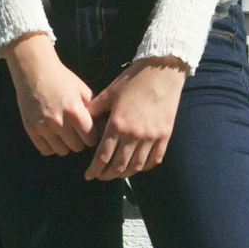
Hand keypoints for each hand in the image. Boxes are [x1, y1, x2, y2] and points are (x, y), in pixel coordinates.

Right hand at [3, 32, 96, 155]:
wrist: (34, 70)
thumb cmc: (62, 79)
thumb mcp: (83, 91)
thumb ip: (94, 112)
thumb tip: (105, 130)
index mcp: (75, 111)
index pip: (91, 139)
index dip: (93, 135)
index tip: (90, 130)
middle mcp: (59, 121)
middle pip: (77, 147)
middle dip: (80, 140)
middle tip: (78, 131)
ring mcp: (43, 126)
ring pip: (62, 151)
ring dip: (66, 144)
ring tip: (65, 132)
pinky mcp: (31, 129)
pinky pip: (46, 150)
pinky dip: (51, 146)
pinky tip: (53, 135)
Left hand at [85, 57, 188, 180]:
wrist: (162, 71)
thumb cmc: (133, 80)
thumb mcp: (109, 93)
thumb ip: (94, 110)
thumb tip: (83, 124)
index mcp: (117, 124)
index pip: (103, 156)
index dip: (94, 169)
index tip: (89, 175)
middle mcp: (134, 134)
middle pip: (118, 165)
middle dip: (106, 174)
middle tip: (100, 176)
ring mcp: (151, 136)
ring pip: (136, 166)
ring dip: (124, 174)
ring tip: (116, 174)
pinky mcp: (165, 134)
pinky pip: (155, 159)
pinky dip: (145, 166)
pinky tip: (138, 166)